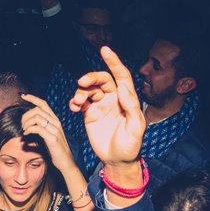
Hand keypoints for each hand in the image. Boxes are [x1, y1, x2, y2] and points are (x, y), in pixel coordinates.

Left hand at [20, 94, 79, 176]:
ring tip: (24, 130)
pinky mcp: (52, 138)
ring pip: (37, 117)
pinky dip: (29, 130)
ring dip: (26, 123)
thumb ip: (41, 128)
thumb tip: (27, 125)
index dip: (32, 98)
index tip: (23, 95)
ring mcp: (55, 129)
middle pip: (37, 109)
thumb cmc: (55, 150)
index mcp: (55, 120)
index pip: (43, 103)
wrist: (66, 162)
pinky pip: (38, 128)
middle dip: (25, 115)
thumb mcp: (48, 136)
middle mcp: (56, 122)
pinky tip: (26, 134)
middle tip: (21, 125)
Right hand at [69, 47, 145, 168]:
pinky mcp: (90, 114)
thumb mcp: (136, 127)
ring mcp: (101, 106)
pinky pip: (81, 102)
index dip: (114, 61)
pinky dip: (75, 101)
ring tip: (77, 103)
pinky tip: (73, 107)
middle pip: (101, 80)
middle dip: (91, 78)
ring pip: (89, 90)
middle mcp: (113, 99)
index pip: (121, 75)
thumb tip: (122, 88)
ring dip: (81, 92)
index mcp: (126, 99)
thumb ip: (131, 107)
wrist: (117, 160)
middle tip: (81, 83)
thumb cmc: (130, 146)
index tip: (105, 50)